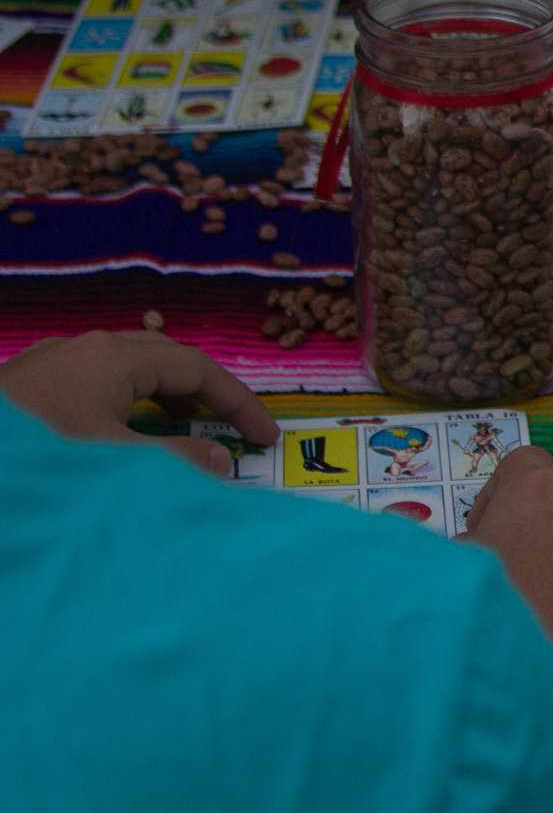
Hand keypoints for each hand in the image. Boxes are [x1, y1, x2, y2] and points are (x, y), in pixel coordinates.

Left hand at [0, 331, 276, 475]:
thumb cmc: (40, 454)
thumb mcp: (114, 460)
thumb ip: (175, 460)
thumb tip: (222, 463)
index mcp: (117, 356)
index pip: (199, 369)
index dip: (239, 403)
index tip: (265, 439)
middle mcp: (88, 349)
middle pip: (166, 360)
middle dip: (204, 396)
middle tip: (230, 434)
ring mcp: (53, 363)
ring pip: (127, 371)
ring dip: (164, 402)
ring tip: (182, 438)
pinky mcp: (27, 386)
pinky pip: (96, 385)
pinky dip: (127, 407)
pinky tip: (119, 438)